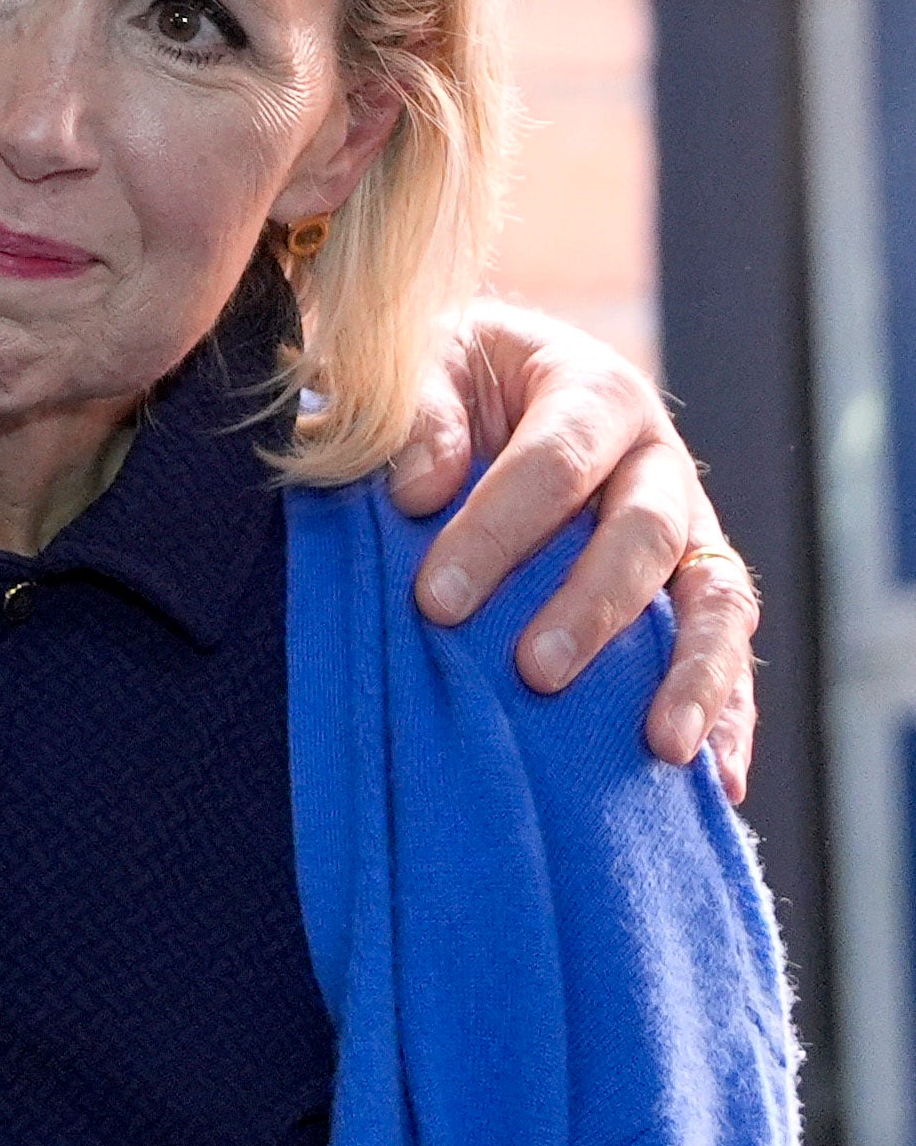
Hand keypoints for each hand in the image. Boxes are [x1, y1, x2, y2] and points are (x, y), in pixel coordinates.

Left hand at [389, 303, 758, 799]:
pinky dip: (726, 711)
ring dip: (692, 673)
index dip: (499, 529)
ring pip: (715, 599)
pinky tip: (717, 779)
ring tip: (661, 745)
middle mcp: (655, 460)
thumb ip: (419, 417)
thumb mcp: (422, 366)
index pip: (556, 462)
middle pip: (646, 533)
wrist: (486, 381)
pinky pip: (725, 651)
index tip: (436, 598)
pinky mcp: (692, 587)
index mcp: (592, 391)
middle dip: (592, 606)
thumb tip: (422, 489)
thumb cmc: (448, 380)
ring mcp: (686, 526)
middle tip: (533, 671)